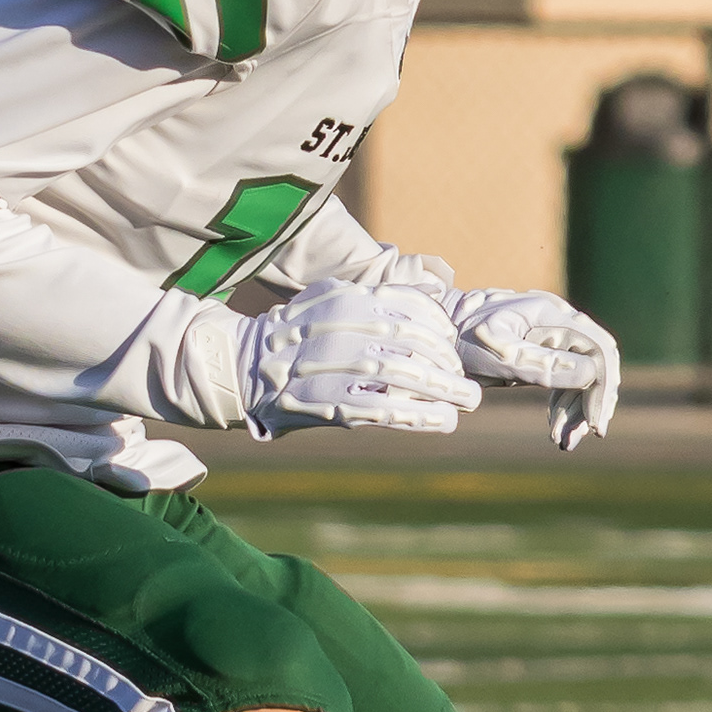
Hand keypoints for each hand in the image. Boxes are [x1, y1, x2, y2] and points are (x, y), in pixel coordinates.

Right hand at [239, 281, 481, 437]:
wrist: (244, 366)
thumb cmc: (299, 336)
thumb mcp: (331, 298)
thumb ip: (376, 296)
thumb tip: (436, 290)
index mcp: (347, 299)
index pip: (410, 307)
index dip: (440, 326)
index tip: (452, 343)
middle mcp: (343, 328)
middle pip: (412, 342)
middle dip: (446, 363)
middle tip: (466, 381)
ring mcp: (334, 366)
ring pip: (402, 375)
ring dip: (443, 390)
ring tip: (467, 401)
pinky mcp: (329, 402)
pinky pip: (383, 409)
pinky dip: (419, 416)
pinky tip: (443, 421)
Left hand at [438, 288, 619, 451]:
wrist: (439, 333)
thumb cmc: (463, 339)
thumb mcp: (498, 355)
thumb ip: (541, 363)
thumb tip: (590, 374)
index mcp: (553, 315)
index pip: (598, 349)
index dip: (602, 386)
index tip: (593, 422)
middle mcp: (560, 323)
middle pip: (598, 363)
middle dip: (595, 401)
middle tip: (584, 435)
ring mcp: (554, 338)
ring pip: (586, 375)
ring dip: (580, 410)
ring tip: (564, 441)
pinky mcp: (546, 355)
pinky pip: (568, 381)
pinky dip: (567, 406)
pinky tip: (556, 429)